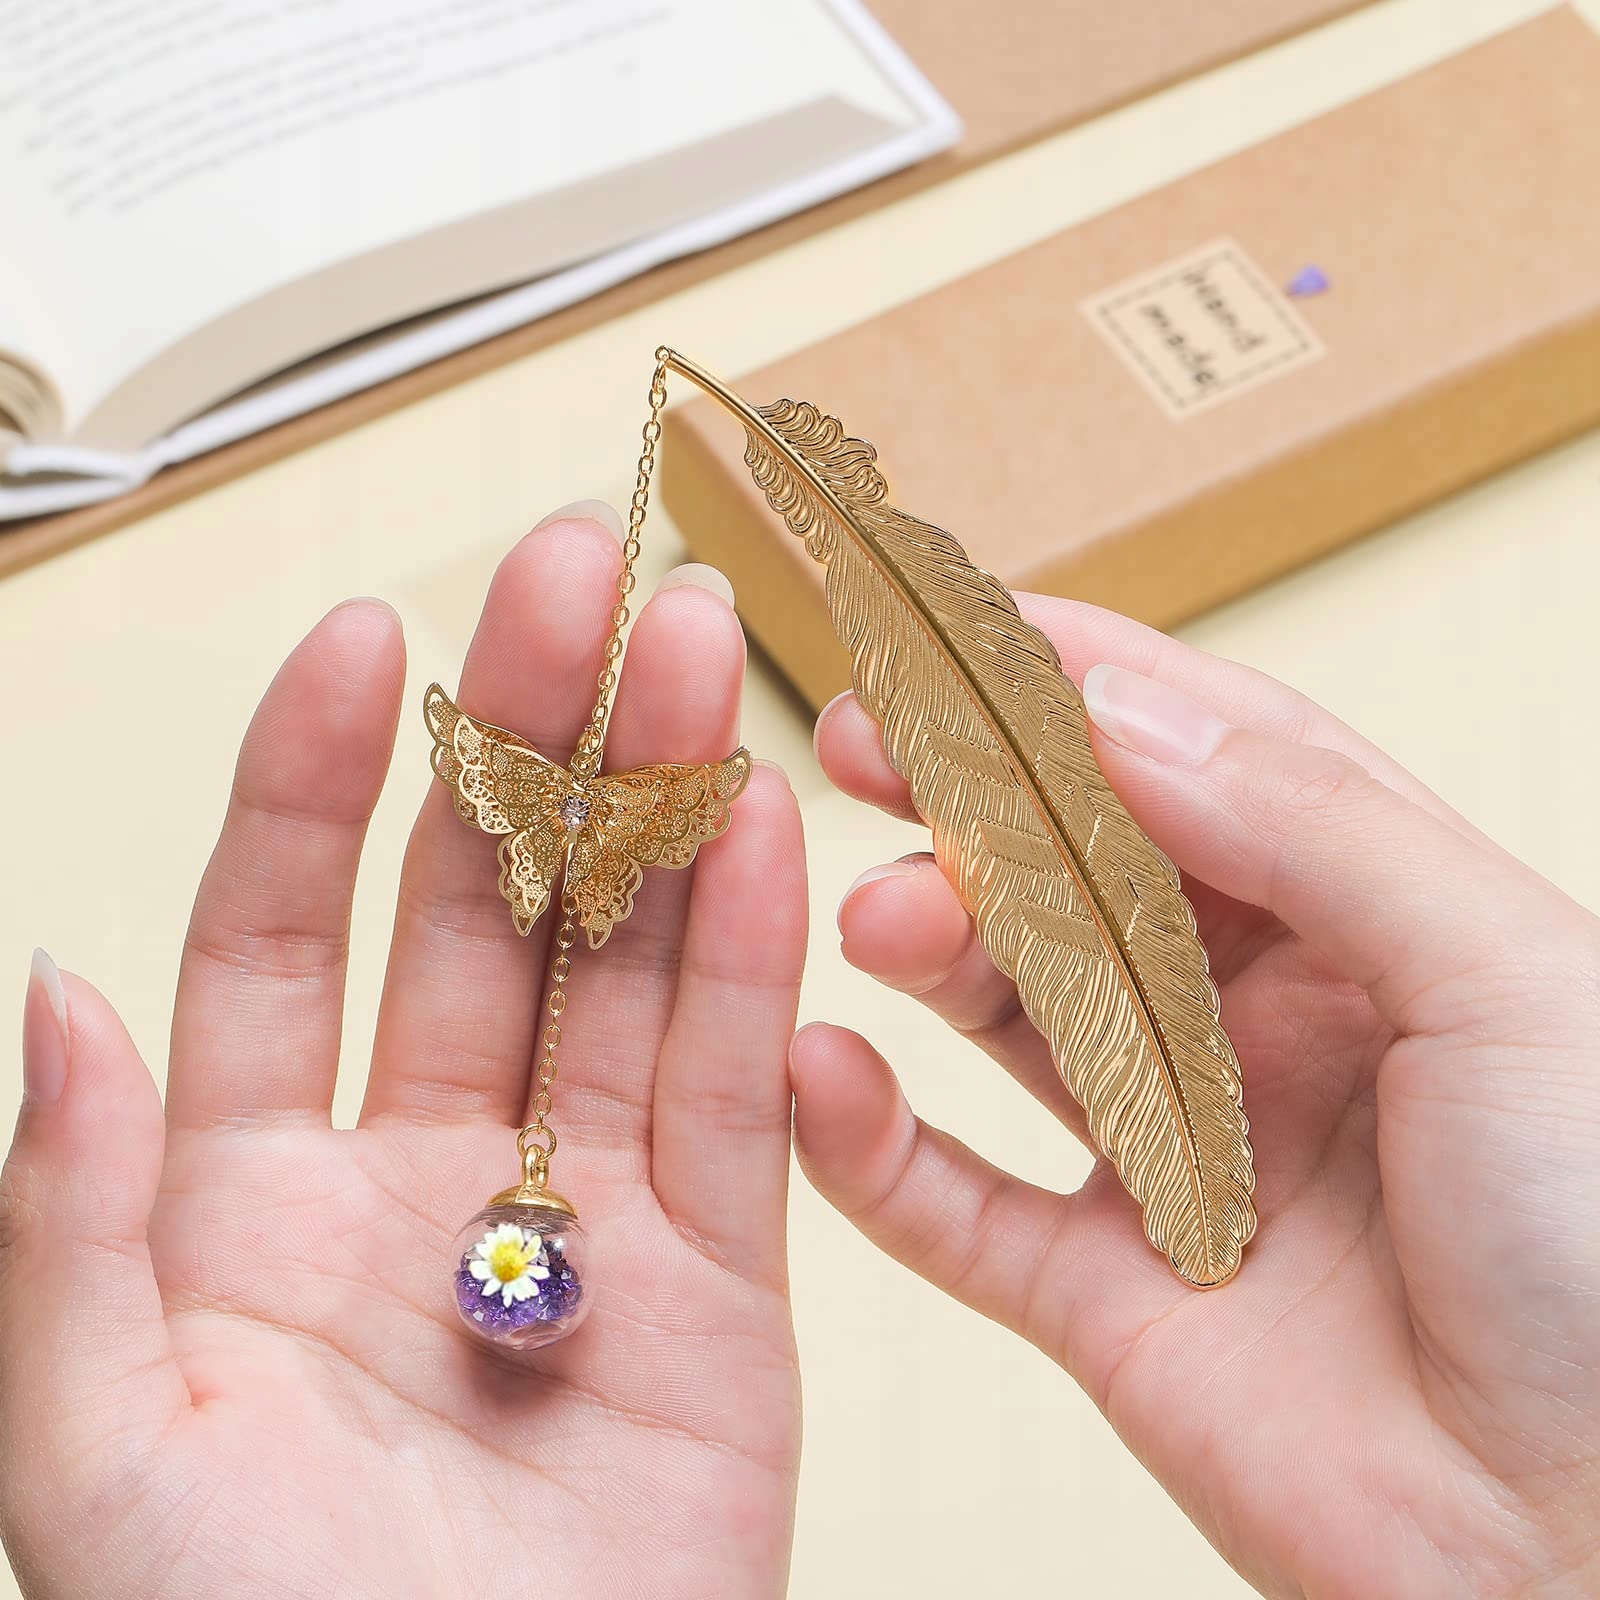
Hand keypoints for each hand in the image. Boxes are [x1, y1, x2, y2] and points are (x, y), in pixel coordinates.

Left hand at [0, 515, 806, 1598]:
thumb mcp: (98, 1447)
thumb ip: (76, 1211)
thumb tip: (59, 982)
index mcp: (252, 1202)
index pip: (277, 935)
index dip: (316, 783)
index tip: (364, 645)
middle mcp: (424, 1174)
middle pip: (482, 909)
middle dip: (527, 736)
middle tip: (578, 577)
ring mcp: (583, 1216)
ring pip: (623, 966)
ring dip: (657, 803)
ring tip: (688, 650)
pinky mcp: (720, 1282)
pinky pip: (730, 1092)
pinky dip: (746, 958)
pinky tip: (752, 830)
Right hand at [795, 594, 1599, 1598]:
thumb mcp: (1508, 976)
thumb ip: (1311, 828)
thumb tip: (1118, 709)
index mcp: (1376, 929)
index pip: (1206, 764)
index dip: (1080, 686)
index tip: (963, 628)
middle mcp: (1268, 1028)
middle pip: (1084, 878)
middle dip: (970, 801)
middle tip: (857, 742)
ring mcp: (1177, 1159)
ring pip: (1012, 1020)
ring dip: (929, 949)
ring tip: (878, 916)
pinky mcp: (1108, 1294)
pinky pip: (962, 1208)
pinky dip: (878, 1150)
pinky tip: (825, 1075)